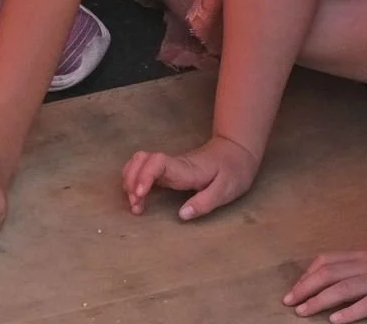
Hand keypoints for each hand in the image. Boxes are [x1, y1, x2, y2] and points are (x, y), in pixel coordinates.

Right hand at [122, 134, 258, 220]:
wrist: (236, 151)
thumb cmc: (233, 171)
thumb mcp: (226, 190)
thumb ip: (204, 202)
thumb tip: (181, 214)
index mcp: (187, 169)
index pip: (158, 163)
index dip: (144, 176)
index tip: (139, 194)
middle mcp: (174, 163)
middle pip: (142, 159)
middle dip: (131, 180)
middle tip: (136, 205)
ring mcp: (170, 164)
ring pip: (140, 161)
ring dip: (130, 179)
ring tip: (135, 204)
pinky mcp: (168, 169)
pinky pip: (144, 168)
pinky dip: (134, 179)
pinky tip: (137, 196)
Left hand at [283, 236, 366, 321]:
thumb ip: (362, 257)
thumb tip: (342, 265)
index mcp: (362, 253)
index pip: (327, 260)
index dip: (307, 274)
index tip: (295, 288)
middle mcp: (366, 264)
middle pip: (328, 273)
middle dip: (305, 288)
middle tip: (288, 302)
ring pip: (342, 288)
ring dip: (319, 301)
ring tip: (303, 312)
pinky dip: (350, 312)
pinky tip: (335, 321)